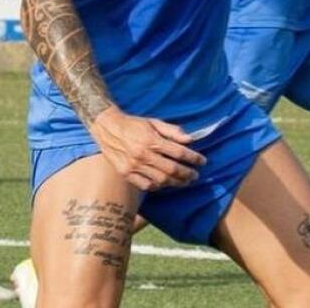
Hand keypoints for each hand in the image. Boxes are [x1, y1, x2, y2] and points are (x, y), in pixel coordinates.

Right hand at [90, 107, 207, 191]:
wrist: (107, 128)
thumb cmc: (134, 124)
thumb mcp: (154, 122)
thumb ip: (172, 131)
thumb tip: (190, 140)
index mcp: (151, 140)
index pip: (179, 152)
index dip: (193, 158)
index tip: (202, 161)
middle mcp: (143, 154)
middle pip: (171, 169)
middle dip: (187, 174)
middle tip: (195, 175)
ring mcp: (134, 166)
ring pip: (160, 180)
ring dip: (175, 183)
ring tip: (184, 182)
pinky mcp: (126, 173)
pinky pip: (146, 185)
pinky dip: (158, 187)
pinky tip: (165, 184)